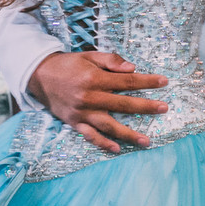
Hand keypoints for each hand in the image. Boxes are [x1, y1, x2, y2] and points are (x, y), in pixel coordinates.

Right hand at [27, 51, 168, 152]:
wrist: (40, 76)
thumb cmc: (69, 65)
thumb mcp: (89, 56)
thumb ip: (111, 61)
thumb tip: (133, 68)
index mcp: (95, 78)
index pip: (127, 81)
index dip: (147, 81)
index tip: (164, 82)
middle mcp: (90, 97)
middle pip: (123, 104)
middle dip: (146, 107)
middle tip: (164, 109)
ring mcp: (83, 112)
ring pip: (109, 126)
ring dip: (129, 134)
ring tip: (147, 141)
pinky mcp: (75, 122)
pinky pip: (91, 136)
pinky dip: (103, 143)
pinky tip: (117, 149)